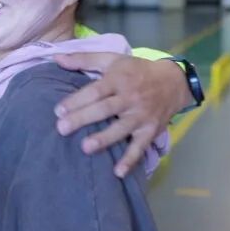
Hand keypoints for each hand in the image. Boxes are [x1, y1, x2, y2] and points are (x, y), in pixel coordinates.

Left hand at [53, 53, 192, 176]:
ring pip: (121, 128)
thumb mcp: (112, 59)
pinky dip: (130, 160)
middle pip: (105, 109)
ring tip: (85, 148)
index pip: (96, 90)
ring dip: (104, 139)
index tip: (58, 110)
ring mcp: (141, 116)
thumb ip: (84, 59)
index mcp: (118, 80)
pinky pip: (140, 147)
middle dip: (83, 118)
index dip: (77, 100)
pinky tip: (118, 172)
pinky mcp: (150, 131)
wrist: (173, 81)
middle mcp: (130, 98)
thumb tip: (57, 58)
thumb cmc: (136, 70)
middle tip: (62, 128)